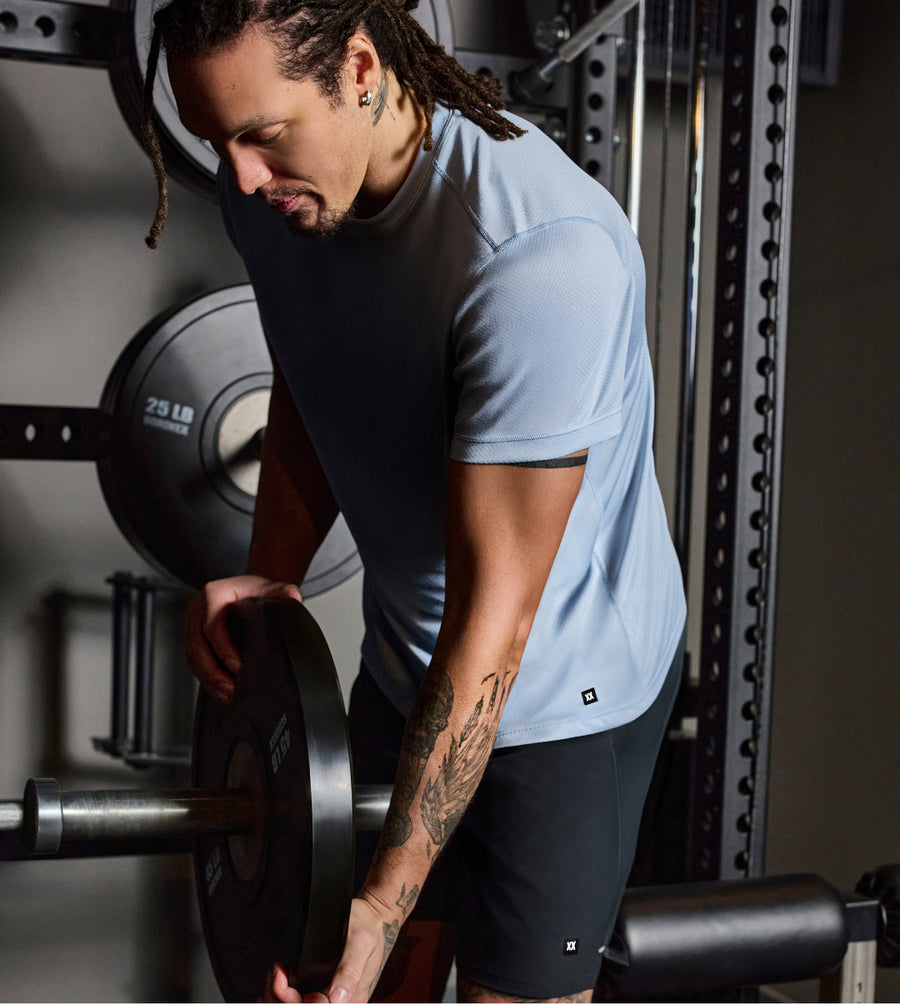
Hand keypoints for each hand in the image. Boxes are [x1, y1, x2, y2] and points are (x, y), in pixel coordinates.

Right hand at [186, 574, 301, 702]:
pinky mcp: (195, 639)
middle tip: (231, 689)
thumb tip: (292, 596)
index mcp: (215, 594)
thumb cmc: (255, 590)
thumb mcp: (269, 588)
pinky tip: (221, 691)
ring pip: (193, 657)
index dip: (222, 648)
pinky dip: (207, 679)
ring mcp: (194, 624)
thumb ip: (282, 591)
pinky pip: (195, 662)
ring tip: (227, 695)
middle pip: (197, 645)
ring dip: (208, 680)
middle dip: (213, 672)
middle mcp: (199, 609)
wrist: (247, 591)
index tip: (237, 666)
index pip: (211, 624)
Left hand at [261, 896, 397, 1003]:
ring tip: (276, 973)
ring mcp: (334, 996)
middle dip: (280, 996)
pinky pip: (303, 999)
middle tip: (275, 972)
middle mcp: (342, 1001)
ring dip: (280, 995)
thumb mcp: (360, 943)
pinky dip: (285, 991)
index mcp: (351, 997)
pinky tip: (281, 978)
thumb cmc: (367, 924)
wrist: (373, 915)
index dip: (290, 999)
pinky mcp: (328, 988)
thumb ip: (349, 971)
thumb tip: (337, 998)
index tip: (279, 978)